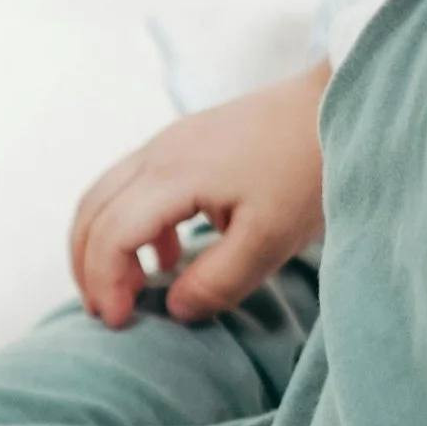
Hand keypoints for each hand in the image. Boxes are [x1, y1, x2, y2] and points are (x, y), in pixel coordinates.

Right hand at [70, 61, 327, 328]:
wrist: (339, 104)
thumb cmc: (308, 168)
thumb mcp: (270, 239)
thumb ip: (218, 281)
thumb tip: (174, 309)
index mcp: (173, 176)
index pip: (110, 235)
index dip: (104, 283)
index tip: (119, 321)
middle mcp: (157, 153)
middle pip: (91, 213)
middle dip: (87, 268)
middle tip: (106, 311)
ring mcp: (168, 142)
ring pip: (103, 196)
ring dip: (100, 245)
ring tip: (124, 287)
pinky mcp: (184, 141)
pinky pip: (130, 185)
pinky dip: (127, 225)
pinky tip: (165, 255)